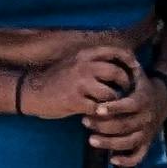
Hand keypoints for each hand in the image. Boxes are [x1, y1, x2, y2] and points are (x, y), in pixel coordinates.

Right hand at [21, 40, 142, 126]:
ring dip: (114, 103)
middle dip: (125, 85)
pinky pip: (98, 109)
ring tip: (111, 106)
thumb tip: (119, 66)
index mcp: (85, 55)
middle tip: (125, 92)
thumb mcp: (74, 63)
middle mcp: (84, 66)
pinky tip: (99, 115)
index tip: (135, 70)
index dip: (129, 61)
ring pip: (111, 94)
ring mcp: (80, 84)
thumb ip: (93, 62)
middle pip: (117, 73)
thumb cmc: (56, 79)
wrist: (31, 91)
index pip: (115, 52)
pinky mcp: (75, 101)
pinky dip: (101, 114)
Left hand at [89, 72, 166, 167]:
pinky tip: (112, 159)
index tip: (97, 109)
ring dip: (110, 143)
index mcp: (143, 100)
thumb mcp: (137, 74)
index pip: (129, 106)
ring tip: (91, 140)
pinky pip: (139, 156)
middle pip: (125, 126)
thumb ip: (127, 66)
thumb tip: (119, 54)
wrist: (163, 100)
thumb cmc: (141, 86)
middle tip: (85, 122)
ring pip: (129, 142)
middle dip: (104, 126)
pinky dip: (127, 161)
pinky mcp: (147, 143)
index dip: (114, 108)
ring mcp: (147, 132)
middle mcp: (146, 118)